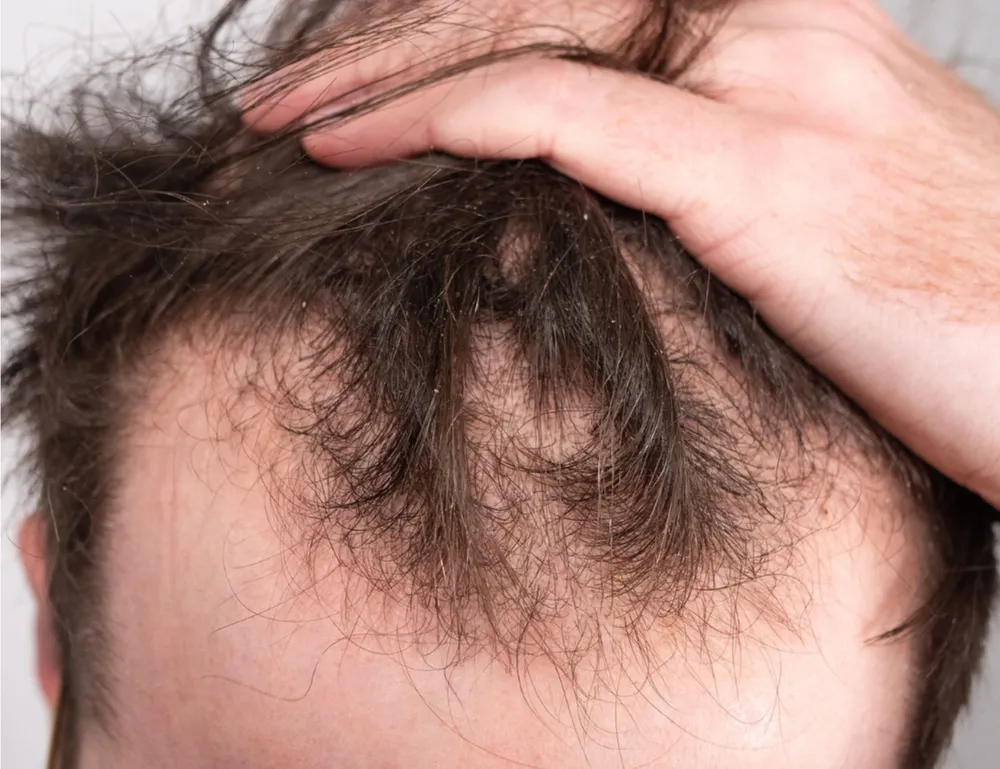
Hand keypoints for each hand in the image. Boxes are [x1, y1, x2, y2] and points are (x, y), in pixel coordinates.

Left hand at [244, 0, 999, 505]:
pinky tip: (359, 147)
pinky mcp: (766, 173)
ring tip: (289, 126)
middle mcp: (776, 23)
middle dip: (390, 40)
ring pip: (532, 40)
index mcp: (783, 23)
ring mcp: (774, 85)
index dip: (446, 27)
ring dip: (388, 80)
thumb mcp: (815, 204)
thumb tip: (586, 190)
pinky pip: (568, 116)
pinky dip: (450, 122)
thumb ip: (702, 166)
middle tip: (287, 98)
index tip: (356, 80)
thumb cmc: (952, 301)